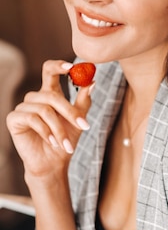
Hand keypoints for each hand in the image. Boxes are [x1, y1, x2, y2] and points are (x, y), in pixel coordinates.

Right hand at [6, 59, 92, 177]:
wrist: (53, 163)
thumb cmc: (65, 140)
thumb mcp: (78, 120)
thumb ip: (83, 101)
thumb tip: (91, 82)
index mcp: (49, 94)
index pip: (49, 70)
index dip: (59, 66)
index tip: (73, 67)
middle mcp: (35, 98)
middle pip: (51, 94)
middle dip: (69, 112)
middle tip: (84, 125)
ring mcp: (23, 108)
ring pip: (44, 110)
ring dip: (59, 129)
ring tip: (65, 143)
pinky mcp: (14, 119)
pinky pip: (32, 118)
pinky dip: (46, 131)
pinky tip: (52, 142)